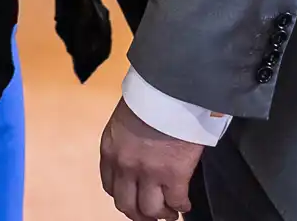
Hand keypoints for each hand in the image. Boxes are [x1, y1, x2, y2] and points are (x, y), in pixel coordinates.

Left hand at [100, 96, 201, 220]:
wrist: (170, 88)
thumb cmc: (151, 94)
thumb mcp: (126, 117)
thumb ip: (127, 139)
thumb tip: (139, 150)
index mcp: (110, 149)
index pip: (110, 185)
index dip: (124, 196)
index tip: (133, 199)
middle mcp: (125, 165)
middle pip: (126, 205)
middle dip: (139, 215)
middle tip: (150, 217)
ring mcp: (149, 173)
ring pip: (150, 210)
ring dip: (161, 214)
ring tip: (171, 213)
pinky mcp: (174, 175)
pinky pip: (176, 202)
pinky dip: (182, 207)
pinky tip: (186, 205)